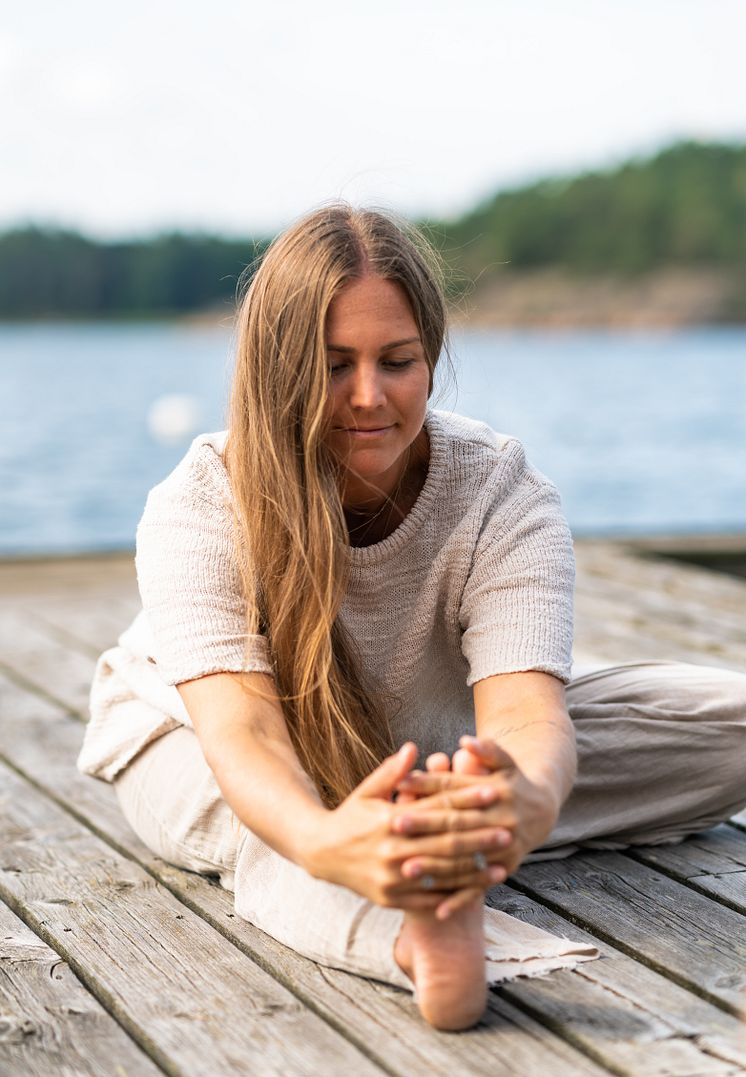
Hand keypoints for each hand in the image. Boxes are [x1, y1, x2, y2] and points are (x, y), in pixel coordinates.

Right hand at [304, 742, 509, 912]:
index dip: (466, 799)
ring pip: (442, 874)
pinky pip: (430, 899)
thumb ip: (393, 772)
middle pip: (445, 843)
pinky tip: (477, 888)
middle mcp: (392, 850)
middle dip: (479, 837)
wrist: (320, 854)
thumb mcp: (367, 790)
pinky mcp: (392, 899)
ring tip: (502, 861)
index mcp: (389, 820)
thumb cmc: (350, 816)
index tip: (492, 791)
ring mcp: (392, 878)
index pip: (436, 808)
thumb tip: (414, 748)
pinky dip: (455, 894)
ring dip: (475, 869)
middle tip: (508, 830)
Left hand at [393, 736, 561, 917]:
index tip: (402, 784)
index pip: (455, 788)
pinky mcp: (505, 868)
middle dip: (426, 825)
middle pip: (457, 823)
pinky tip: (437, 911)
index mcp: (495, 791)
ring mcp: (504, 847)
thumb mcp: (505, 761)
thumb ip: (487, 750)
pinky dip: (459, 899)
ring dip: (437, 866)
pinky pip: (479, 887)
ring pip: (465, 859)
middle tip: (394, 826)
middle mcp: (500, 820)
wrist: (542, 811)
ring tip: (406, 869)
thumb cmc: (512, 782)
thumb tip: (466, 740)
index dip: (428, 784)